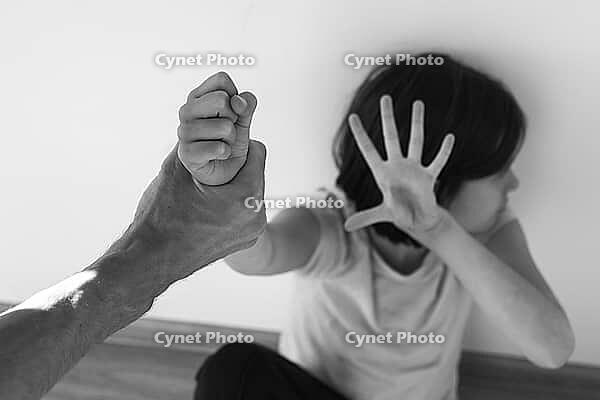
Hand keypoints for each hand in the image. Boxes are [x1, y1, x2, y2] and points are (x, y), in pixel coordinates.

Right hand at [129, 74, 265, 280]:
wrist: (149, 261)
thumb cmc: (161, 213)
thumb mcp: (177, 167)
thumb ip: (200, 139)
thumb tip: (212, 117)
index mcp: (246, 194)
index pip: (257, 150)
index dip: (237, 141)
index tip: (220, 139)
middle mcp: (256, 216)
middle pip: (254, 172)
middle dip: (235, 164)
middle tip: (211, 161)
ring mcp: (251, 233)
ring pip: (249, 192)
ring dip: (232, 185)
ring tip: (206, 185)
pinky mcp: (244, 243)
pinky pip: (244, 212)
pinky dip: (229, 204)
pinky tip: (207, 204)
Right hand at [177, 71, 257, 185]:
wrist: (222, 168)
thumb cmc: (229, 138)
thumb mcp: (243, 118)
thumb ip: (246, 104)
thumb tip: (238, 101)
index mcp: (198, 96)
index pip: (221, 79)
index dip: (234, 95)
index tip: (231, 111)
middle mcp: (186, 110)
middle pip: (221, 100)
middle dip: (233, 118)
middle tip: (226, 129)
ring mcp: (184, 131)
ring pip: (224, 127)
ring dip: (231, 139)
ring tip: (222, 143)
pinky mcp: (187, 153)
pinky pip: (219, 148)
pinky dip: (226, 153)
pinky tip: (217, 155)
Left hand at [344, 96, 454, 243]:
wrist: (419, 221)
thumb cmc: (399, 214)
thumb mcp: (381, 215)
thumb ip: (365, 217)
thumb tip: (346, 225)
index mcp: (382, 173)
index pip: (368, 150)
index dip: (361, 134)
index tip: (352, 117)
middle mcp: (397, 166)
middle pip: (391, 137)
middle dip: (388, 118)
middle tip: (385, 97)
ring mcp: (414, 168)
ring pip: (416, 141)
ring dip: (417, 123)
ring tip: (418, 103)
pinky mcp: (429, 177)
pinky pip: (437, 161)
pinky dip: (443, 151)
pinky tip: (449, 137)